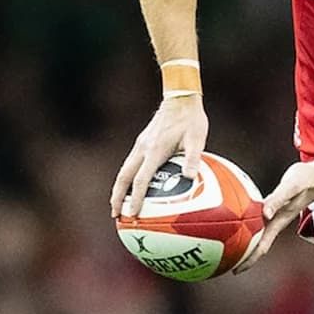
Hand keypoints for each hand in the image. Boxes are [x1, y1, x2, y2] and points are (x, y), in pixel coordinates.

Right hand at [110, 97, 208, 218]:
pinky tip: (131, 186)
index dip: (135, 198)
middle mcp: (143, 148)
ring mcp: (141, 144)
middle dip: (117, 198)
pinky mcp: (142, 141)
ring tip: (118, 205)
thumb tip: (191, 177)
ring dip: (118, 189)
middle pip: (123, 177)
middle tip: (116, 215)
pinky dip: (126, 178)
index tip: (133, 214)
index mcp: (154, 151)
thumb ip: (193, 158)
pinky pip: (129, 163)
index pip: (140, 180)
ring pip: (123, 170)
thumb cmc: (191, 119)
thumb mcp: (197, 139)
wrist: (180, 98)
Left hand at [233, 161, 313, 271]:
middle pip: (256, 244)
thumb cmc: (307, 179)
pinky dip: (245, 222)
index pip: (262, 246)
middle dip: (242, 257)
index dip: (250, 259)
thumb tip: (265, 213)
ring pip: (255, 233)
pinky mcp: (272, 205)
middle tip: (223, 264)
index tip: (236, 270)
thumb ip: (278, 199)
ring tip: (226, 248)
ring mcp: (273, 214)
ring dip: (243, 241)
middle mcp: (275, 220)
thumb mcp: (292, 187)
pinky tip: (235, 220)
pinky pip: (255, 218)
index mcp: (279, 220)